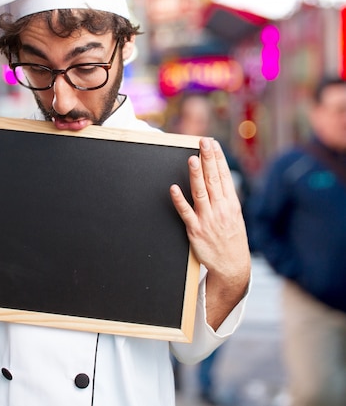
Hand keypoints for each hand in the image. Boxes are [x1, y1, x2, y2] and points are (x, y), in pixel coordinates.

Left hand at [170, 137, 250, 329]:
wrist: (232, 266)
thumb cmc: (231, 240)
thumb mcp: (235, 216)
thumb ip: (226, 198)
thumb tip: (220, 178)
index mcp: (230, 204)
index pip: (223, 176)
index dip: (217, 158)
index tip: (212, 143)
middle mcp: (220, 209)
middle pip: (213, 180)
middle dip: (208, 159)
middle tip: (203, 142)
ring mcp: (208, 219)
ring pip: (200, 193)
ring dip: (196, 175)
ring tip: (192, 159)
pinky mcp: (195, 230)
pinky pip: (186, 213)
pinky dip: (180, 201)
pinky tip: (174, 188)